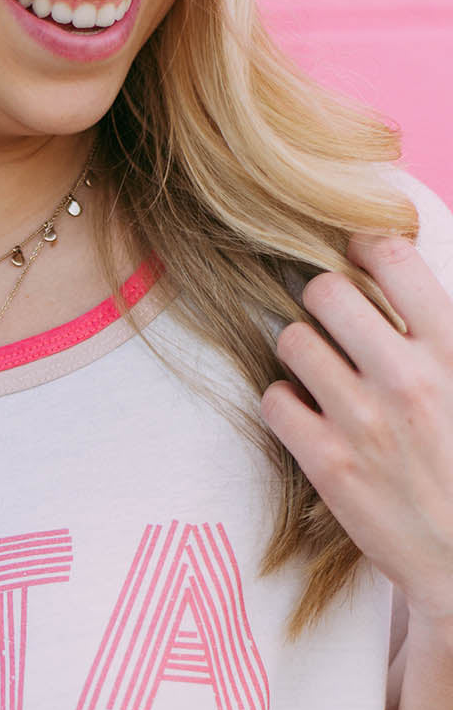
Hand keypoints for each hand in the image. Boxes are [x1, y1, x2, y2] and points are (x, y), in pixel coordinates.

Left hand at [260, 234, 452, 627]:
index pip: (394, 258)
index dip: (365, 246)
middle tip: (330, 323)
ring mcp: (362, 421)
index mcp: (452, 349)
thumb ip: (439, 335)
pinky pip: (274, 399)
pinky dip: (284, 402)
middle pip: (327, 291)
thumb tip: (401, 279)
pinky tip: (306, 414)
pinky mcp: (327, 463)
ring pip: (292, 341)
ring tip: (317, 371)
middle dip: (322, 300)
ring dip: (299, 350)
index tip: (357, 256)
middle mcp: (406, 378)